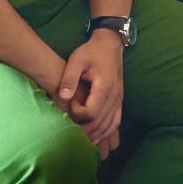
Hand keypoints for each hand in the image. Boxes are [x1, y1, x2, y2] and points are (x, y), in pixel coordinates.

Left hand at [54, 30, 124, 156]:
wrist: (110, 44)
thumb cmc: (92, 52)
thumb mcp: (77, 60)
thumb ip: (69, 78)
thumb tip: (63, 97)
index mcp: (104, 86)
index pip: (92, 112)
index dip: (78, 113)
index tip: (70, 103)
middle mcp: (115, 96)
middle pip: (100, 123)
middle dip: (85, 130)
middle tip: (70, 129)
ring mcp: (119, 100)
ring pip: (109, 126)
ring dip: (95, 135)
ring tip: (80, 138)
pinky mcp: (119, 101)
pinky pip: (115, 122)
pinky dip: (106, 132)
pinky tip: (96, 136)